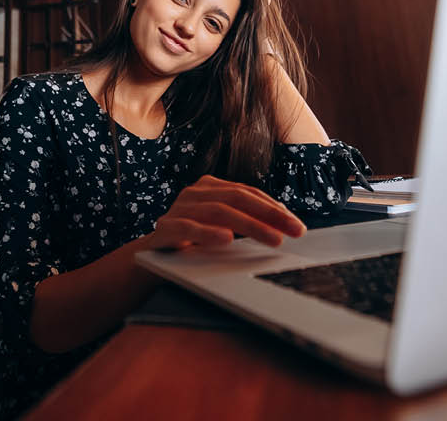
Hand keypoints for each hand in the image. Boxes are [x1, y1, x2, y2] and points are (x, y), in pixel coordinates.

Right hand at [144, 175, 306, 249]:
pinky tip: (227, 240)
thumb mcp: (219, 227)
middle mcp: (194, 193)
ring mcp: (178, 208)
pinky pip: (189, 228)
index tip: (296, 224)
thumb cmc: (191, 242)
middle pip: (237, 198)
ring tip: (273, 239)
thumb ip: (243, 222)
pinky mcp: (165, 228)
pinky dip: (209, 233)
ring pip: (219, 211)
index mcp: (209, 187)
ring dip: (250, 226)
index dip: (273, 207)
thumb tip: (283, 229)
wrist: (150, 258)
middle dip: (269, 214)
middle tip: (293, 230)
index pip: (247, 192)